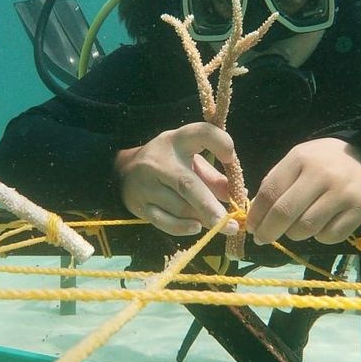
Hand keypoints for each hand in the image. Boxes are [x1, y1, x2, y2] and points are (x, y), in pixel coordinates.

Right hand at [114, 122, 240, 236]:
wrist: (124, 172)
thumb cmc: (168, 165)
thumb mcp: (189, 161)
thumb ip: (212, 177)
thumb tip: (235, 197)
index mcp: (177, 142)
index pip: (201, 133)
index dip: (219, 143)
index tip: (230, 158)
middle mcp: (159, 161)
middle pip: (187, 185)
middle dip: (210, 206)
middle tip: (232, 224)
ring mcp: (146, 185)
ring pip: (180, 208)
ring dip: (202, 218)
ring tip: (218, 223)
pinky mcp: (140, 205)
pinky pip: (164, 222)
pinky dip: (183, 227)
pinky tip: (196, 228)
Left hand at [246, 138, 360, 244]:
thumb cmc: (321, 162)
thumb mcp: (296, 161)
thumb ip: (276, 184)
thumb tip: (256, 218)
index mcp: (300, 158)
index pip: (270, 192)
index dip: (257, 215)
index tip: (251, 228)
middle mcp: (322, 174)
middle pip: (285, 213)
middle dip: (268, 231)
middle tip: (263, 239)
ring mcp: (343, 192)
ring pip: (306, 228)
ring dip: (294, 234)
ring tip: (296, 227)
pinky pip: (330, 236)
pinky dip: (319, 237)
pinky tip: (321, 225)